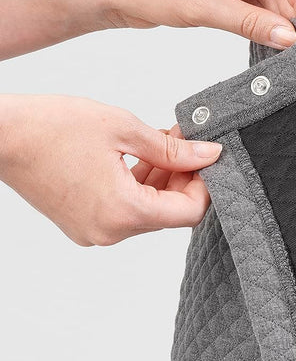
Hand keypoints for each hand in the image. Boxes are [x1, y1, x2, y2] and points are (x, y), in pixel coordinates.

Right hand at [0, 94, 220, 245]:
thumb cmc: (52, 127)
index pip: (188, 213)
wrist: (0, 136)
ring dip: (160, 180)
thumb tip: (209, 155)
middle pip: (168, 214)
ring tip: (161, 142)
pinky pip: (122, 211)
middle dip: (183, 178)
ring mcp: (92, 232)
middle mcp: (109, 232)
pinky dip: (136, 187)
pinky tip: (137, 156)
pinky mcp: (80, 224)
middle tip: (184, 142)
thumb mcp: (123, 129)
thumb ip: (172, 149)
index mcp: (124, 212)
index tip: (206, 158)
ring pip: (146, 211)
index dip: (204, 185)